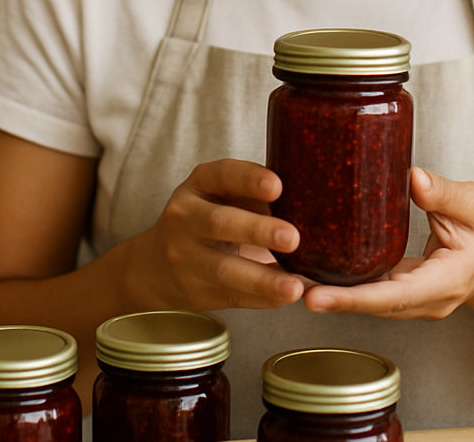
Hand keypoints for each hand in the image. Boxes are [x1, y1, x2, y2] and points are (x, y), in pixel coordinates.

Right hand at [127, 158, 304, 311]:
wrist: (156, 265)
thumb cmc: (210, 216)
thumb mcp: (222, 193)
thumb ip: (257, 193)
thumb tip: (317, 196)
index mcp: (199, 183)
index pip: (223, 174)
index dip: (249, 179)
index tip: (278, 186)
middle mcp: (186, 216)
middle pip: (221, 223)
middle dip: (257, 231)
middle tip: (293, 238)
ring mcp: (186, 257)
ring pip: (225, 269)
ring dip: (262, 279)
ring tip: (294, 287)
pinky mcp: (196, 291)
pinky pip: (233, 296)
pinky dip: (263, 299)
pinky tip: (287, 297)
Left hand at [303, 167, 473, 318]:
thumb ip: (445, 193)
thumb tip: (412, 178)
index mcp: (445, 282)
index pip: (394, 297)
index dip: (353, 299)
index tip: (317, 297)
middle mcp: (425, 301)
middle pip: (372, 305)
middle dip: (330, 299)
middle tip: (289, 285)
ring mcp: (413, 302)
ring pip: (367, 302)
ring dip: (331, 294)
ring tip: (288, 278)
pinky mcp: (402, 293)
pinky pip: (370, 292)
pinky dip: (343, 286)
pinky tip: (313, 271)